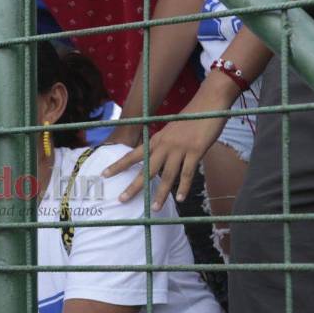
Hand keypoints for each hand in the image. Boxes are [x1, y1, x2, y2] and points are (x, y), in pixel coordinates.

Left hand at [101, 109, 227, 209]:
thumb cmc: (192, 119)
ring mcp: (179, 148)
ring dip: (161, 193)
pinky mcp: (196, 151)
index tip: (104, 174)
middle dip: (134, 186)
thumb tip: (159, 162)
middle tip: (122, 200)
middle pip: (146, 169)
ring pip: (167, 176)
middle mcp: (164, 145)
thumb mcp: (171, 132)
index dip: (118, 165)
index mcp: (156, 140)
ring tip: (155, 208)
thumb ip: (164, 146)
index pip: (133, 155)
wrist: (209, 103)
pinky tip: (180, 199)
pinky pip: (188, 173)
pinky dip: (184, 187)